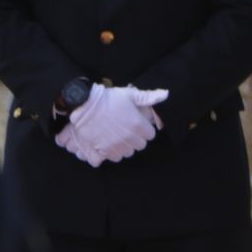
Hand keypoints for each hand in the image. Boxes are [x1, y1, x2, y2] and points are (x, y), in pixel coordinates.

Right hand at [54, 84, 168, 165]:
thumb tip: (165, 95)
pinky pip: (115, 157)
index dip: (145, 130)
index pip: (150, 135)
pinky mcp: (105, 150)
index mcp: (137, 124)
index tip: (138, 125)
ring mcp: (117, 145)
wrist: (85, 106)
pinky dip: (114, 152)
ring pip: (128, 152)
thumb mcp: (130, 94)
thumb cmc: (109, 98)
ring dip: (125, 146)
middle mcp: (129, 137)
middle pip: (140, 145)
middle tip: (128, 130)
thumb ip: (148, 97)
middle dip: (136, 139)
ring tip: (119, 137)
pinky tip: (110, 143)